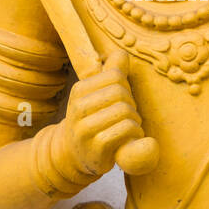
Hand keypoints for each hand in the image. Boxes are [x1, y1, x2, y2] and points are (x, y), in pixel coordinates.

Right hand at [55, 50, 143, 180]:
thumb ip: (111, 73)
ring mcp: (85, 129)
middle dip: (131, 105)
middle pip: (121, 93)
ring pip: (124, 111)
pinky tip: (130, 139)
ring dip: (135, 121)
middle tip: (128, 117)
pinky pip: (125, 130)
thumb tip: (121, 53)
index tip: (122, 100)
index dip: (125, 87)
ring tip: (130, 129)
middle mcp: (78, 107)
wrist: (74, 156)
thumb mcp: (97, 95)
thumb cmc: (93, 121)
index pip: (115, 75)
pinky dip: (135, 134)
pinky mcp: (96, 147)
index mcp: (79, 90)